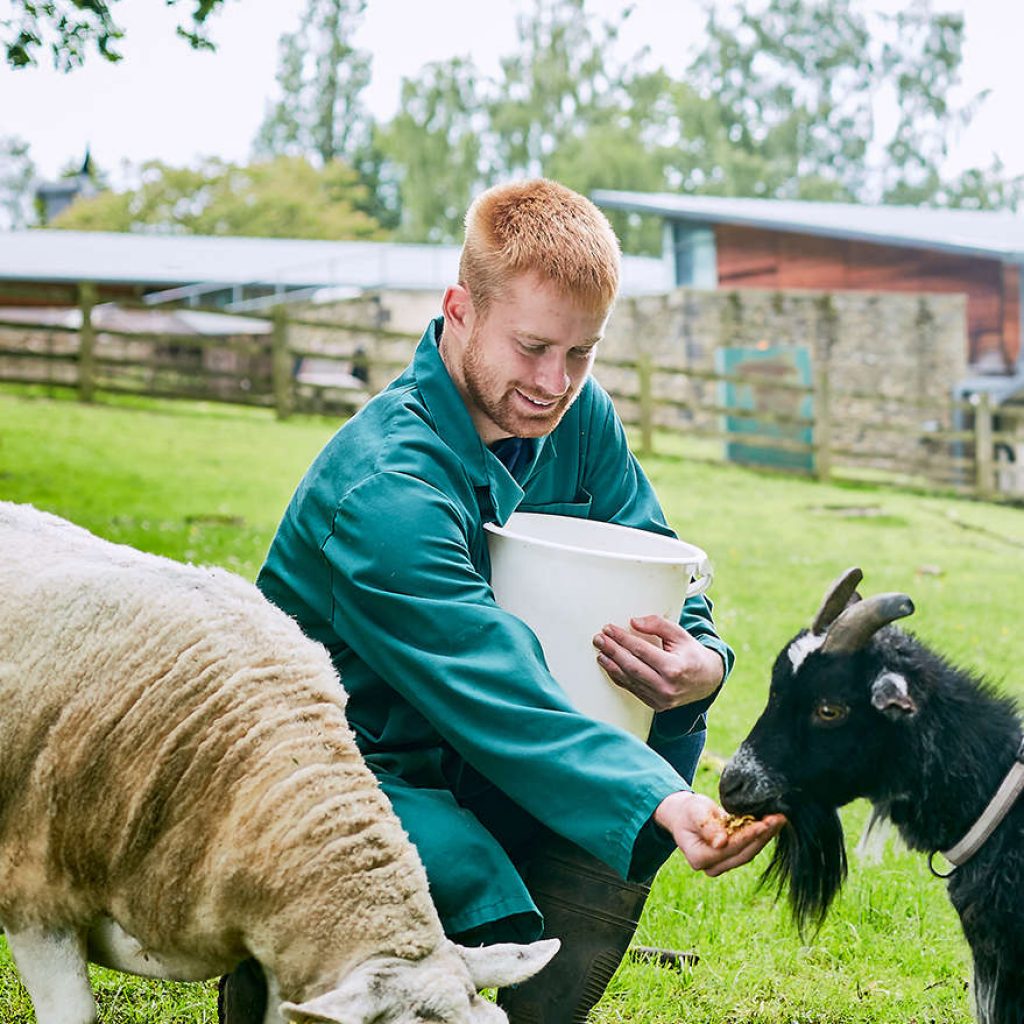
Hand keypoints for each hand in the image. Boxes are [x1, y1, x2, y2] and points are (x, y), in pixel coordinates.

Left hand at [592, 615, 723, 711]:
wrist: (707, 681)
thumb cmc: (692, 655)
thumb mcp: (680, 634)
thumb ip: (657, 625)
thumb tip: (634, 622)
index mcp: (674, 668)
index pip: (641, 650)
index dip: (622, 638)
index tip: (609, 629)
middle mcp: (666, 687)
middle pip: (631, 666)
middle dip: (612, 651)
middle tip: (599, 639)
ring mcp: (660, 699)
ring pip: (629, 680)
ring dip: (611, 665)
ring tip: (600, 651)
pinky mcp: (655, 704)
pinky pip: (632, 689)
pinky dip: (618, 677)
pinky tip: (609, 666)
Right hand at [653, 791, 785, 876]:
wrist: (686, 815)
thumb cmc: (688, 811)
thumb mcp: (694, 813)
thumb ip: (706, 827)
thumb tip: (720, 843)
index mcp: (699, 858)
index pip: (729, 849)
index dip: (747, 837)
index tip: (763, 824)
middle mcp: (711, 867)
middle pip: (743, 853)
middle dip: (762, 836)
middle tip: (779, 819)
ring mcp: (723, 865)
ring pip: (749, 852)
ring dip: (766, 836)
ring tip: (779, 819)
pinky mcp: (732, 858)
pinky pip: (749, 848)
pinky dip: (762, 835)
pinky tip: (773, 823)